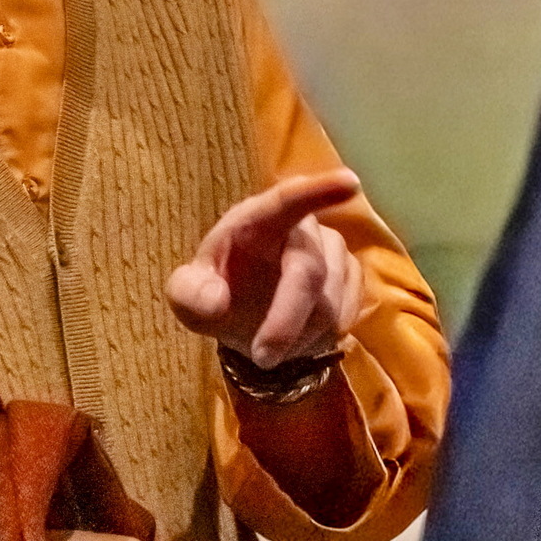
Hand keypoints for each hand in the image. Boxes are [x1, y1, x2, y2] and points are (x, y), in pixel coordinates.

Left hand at [166, 170, 364, 368]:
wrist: (246, 313)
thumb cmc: (217, 292)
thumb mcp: (188, 296)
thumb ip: (188, 294)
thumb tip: (215, 299)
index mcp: (257, 219)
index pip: (288, 200)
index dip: (319, 191)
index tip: (350, 182)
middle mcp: (302, 229)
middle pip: (308, 272)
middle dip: (287, 320)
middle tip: (263, 358)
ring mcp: (333, 251)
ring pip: (329, 303)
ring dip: (299, 335)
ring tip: (272, 341)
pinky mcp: (352, 277)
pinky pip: (347, 313)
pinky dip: (320, 337)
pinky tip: (299, 335)